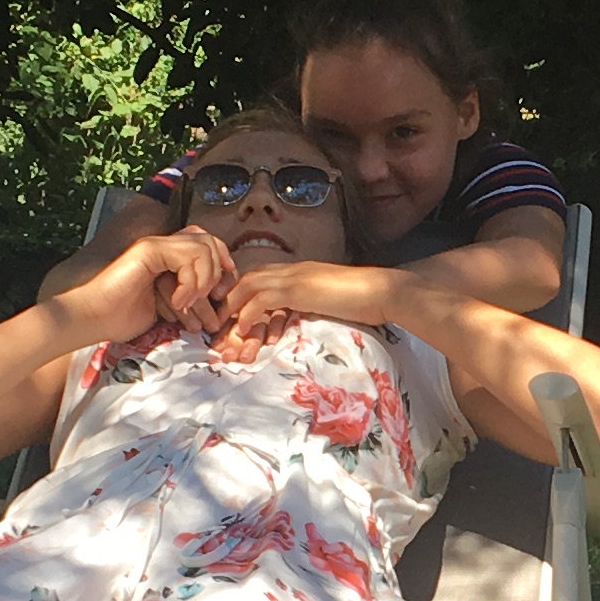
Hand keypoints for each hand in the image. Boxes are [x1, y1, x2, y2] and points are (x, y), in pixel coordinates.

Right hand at [89, 228, 231, 338]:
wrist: (95, 318)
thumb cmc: (124, 317)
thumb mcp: (170, 309)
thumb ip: (191, 298)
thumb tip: (217, 306)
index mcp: (169, 257)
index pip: (209, 245)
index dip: (223, 266)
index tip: (220, 295)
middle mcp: (164, 246)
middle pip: (211, 241)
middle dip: (218, 274)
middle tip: (208, 301)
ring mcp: (156, 245)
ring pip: (203, 247)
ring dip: (203, 280)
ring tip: (187, 303)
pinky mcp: (149, 249)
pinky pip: (186, 256)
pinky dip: (189, 282)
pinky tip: (177, 302)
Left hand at [215, 258, 399, 353]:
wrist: (384, 291)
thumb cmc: (364, 300)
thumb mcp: (329, 302)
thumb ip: (310, 305)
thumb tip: (298, 320)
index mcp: (298, 272)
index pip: (260, 278)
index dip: (241, 296)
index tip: (230, 318)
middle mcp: (292, 270)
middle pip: (247, 279)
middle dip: (228, 301)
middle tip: (215, 325)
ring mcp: (295, 277)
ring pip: (249, 286)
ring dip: (231, 308)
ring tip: (221, 330)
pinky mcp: (299, 289)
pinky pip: (263, 298)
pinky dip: (248, 313)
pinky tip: (243, 329)